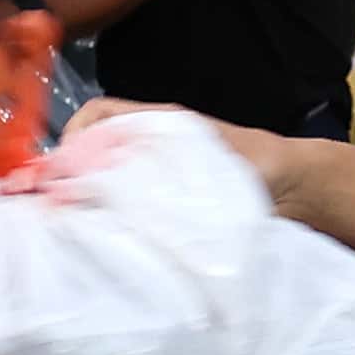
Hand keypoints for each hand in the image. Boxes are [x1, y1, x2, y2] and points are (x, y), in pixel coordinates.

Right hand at [62, 101, 323, 209]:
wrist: (295, 190)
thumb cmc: (259, 164)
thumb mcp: (213, 159)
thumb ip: (168, 165)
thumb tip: (111, 181)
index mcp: (159, 122)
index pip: (98, 115)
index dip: (74, 136)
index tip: (64, 170)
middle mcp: (151, 145)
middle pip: (93, 149)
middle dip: (72, 174)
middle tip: (59, 208)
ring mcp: (155, 174)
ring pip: (106, 179)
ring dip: (89, 199)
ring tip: (77, 226)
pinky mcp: (163, 204)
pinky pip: (126, 204)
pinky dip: (111, 219)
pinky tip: (108, 240)